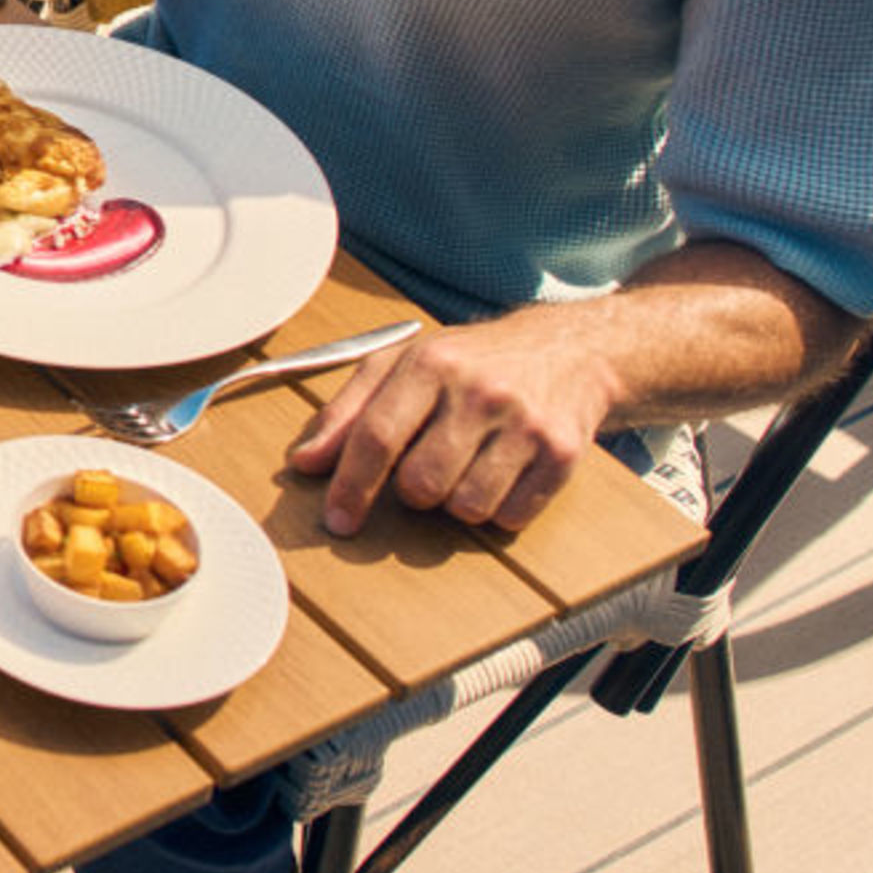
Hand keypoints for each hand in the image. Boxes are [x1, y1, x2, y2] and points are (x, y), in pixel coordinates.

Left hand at [284, 313, 620, 534]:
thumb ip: (348, 412)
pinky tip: (504, 473)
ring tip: (469, 464)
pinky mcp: (562, 454)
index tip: (337, 521)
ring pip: (466, 508)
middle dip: (414, 491)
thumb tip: (304, 464)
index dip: (351, 485)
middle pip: (421, 484)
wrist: (568, 352)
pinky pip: (510, 517)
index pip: (378, 435)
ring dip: (457, 501)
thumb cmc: (471, 363)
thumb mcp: (404, 367)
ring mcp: (525, 423)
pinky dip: (499, 509)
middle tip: (428, 464)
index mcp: (431, 363)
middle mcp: (480, 390)